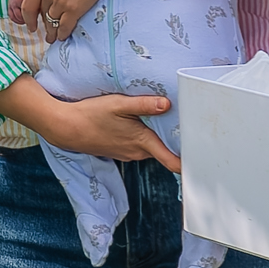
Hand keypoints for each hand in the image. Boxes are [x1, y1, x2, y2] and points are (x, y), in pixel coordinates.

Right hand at [0, 79, 178, 170]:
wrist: (65, 127)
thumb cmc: (91, 115)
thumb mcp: (118, 104)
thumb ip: (143, 104)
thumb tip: (167, 104)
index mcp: (142, 142)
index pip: (172, 161)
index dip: (188, 163)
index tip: (203, 162)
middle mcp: (137, 152)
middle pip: (164, 152)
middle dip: (175, 144)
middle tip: (190, 130)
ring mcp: (128, 153)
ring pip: (151, 148)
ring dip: (158, 140)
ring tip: (168, 124)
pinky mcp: (120, 150)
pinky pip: (139, 146)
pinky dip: (144, 138)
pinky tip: (140, 125)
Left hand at [6, 0, 121, 42]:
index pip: (29, 2)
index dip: (28, 15)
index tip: (30, 22)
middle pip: (41, 13)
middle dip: (41, 24)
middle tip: (43, 32)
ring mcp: (59, 1)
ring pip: (52, 22)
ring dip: (52, 32)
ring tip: (53, 38)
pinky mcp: (74, 8)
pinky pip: (65, 26)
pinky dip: (63, 33)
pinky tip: (63, 37)